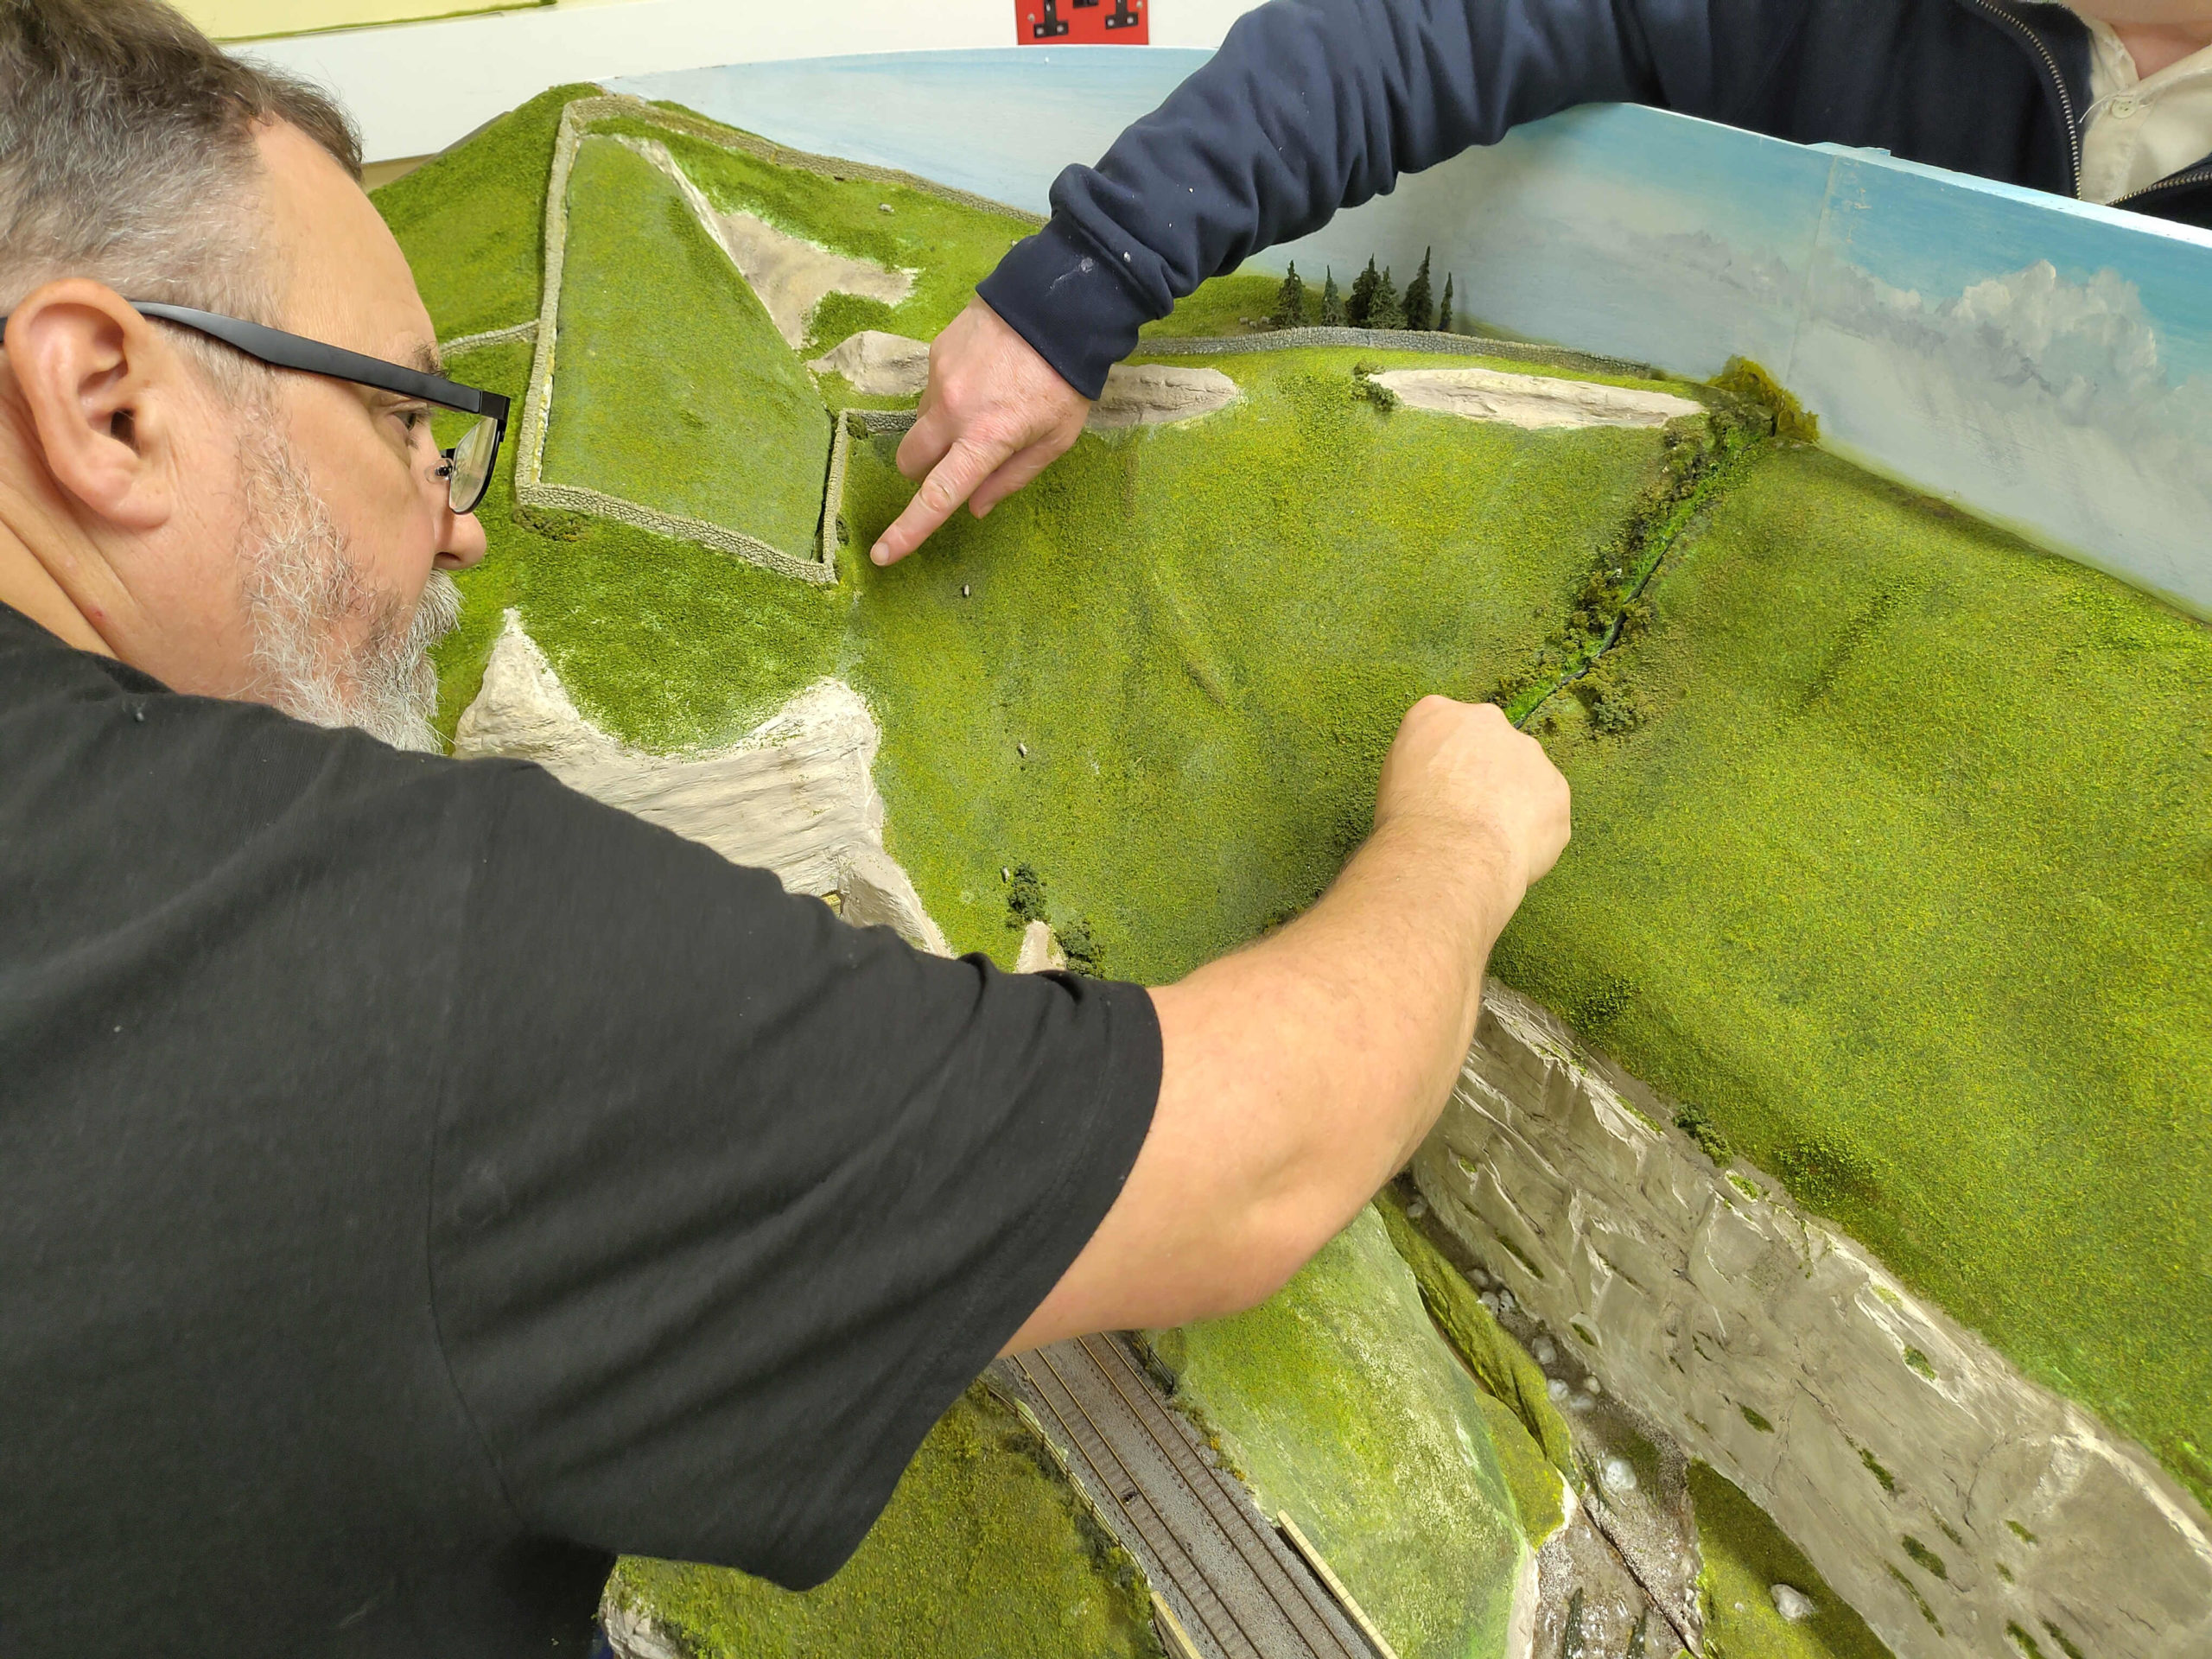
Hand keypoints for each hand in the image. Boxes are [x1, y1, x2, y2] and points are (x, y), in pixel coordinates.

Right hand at [870, 298, 1092, 565]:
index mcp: (985, 441)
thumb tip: (975, 507)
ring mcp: (939, 379)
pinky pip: (931, 389)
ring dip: (941, 429)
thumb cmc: (1065, 381)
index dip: (908, 530)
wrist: (1057, 305)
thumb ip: (1013, 478)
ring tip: (984, 405)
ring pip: (922, 423)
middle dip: (924, 472)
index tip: (882, 554)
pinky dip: (949, 395)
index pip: (937, 496)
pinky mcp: (935, 353)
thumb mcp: (1055, 439)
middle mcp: (952, 412)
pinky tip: (981, 377)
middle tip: (955, 461)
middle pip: (911, 461)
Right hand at [1373, 698, 1571, 900]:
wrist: (1450, 851)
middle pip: (1488, 745)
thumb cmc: (1409, 819)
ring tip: (1488, 838)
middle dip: (1483, 775)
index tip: (1436, 788)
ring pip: (1522, 776)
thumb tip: (1435, 781)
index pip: (1441, 727)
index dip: (1440, 763)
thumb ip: (1421, 763)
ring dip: (1511, 801)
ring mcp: (1528, 752)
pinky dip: (1531, 830)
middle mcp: (1487, 720)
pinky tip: (1509, 850)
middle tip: (1465, 814)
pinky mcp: (1557, 789)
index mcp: (1437, 713)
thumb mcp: (1392, 777)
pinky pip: (1544, 811)